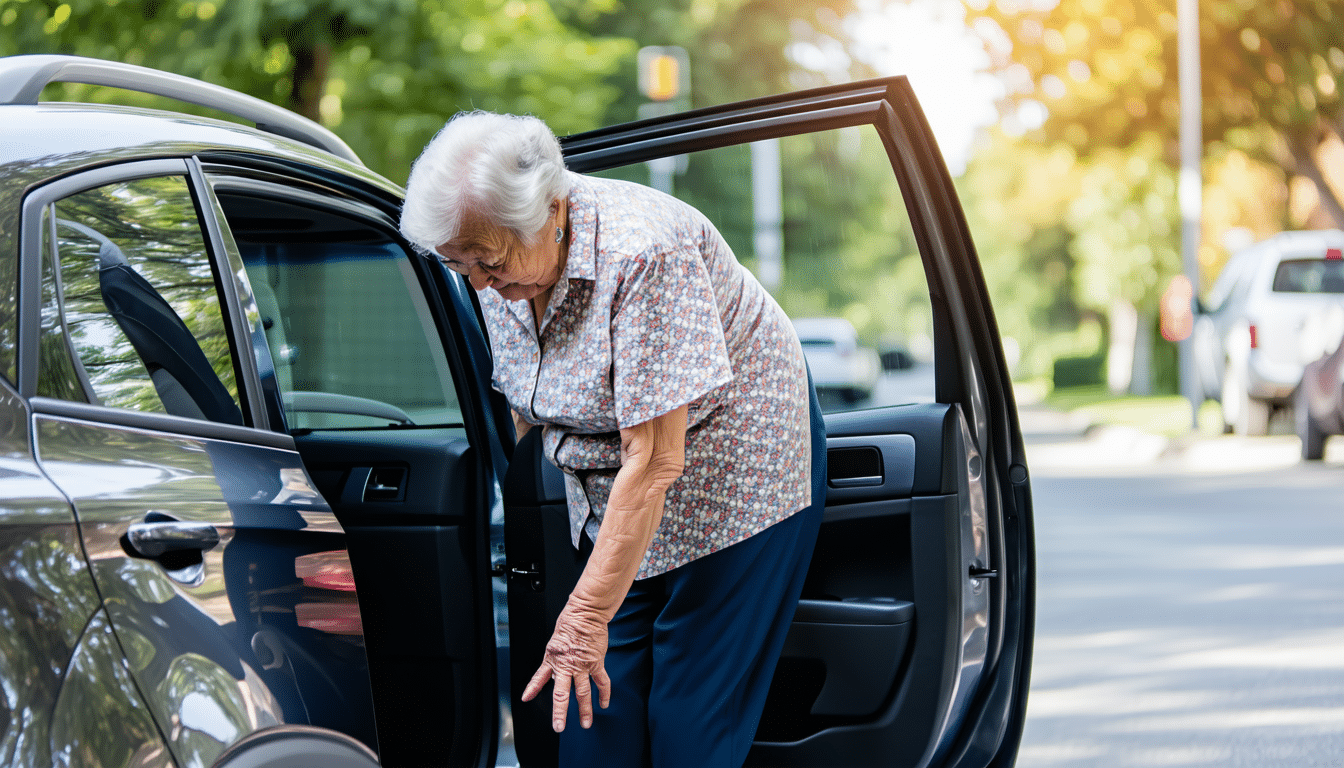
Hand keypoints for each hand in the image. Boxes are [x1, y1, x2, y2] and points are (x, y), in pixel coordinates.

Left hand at [521, 604, 611, 731]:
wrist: (585, 613)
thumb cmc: (570, 622)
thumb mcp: (554, 642)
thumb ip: (554, 659)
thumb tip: (553, 672)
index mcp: (553, 659)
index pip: (539, 677)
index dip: (532, 689)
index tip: (526, 698)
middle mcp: (566, 665)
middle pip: (562, 694)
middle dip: (560, 712)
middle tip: (559, 726)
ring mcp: (582, 666)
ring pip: (583, 693)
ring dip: (584, 710)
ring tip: (585, 723)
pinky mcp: (596, 663)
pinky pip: (601, 682)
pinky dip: (604, 694)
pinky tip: (603, 704)